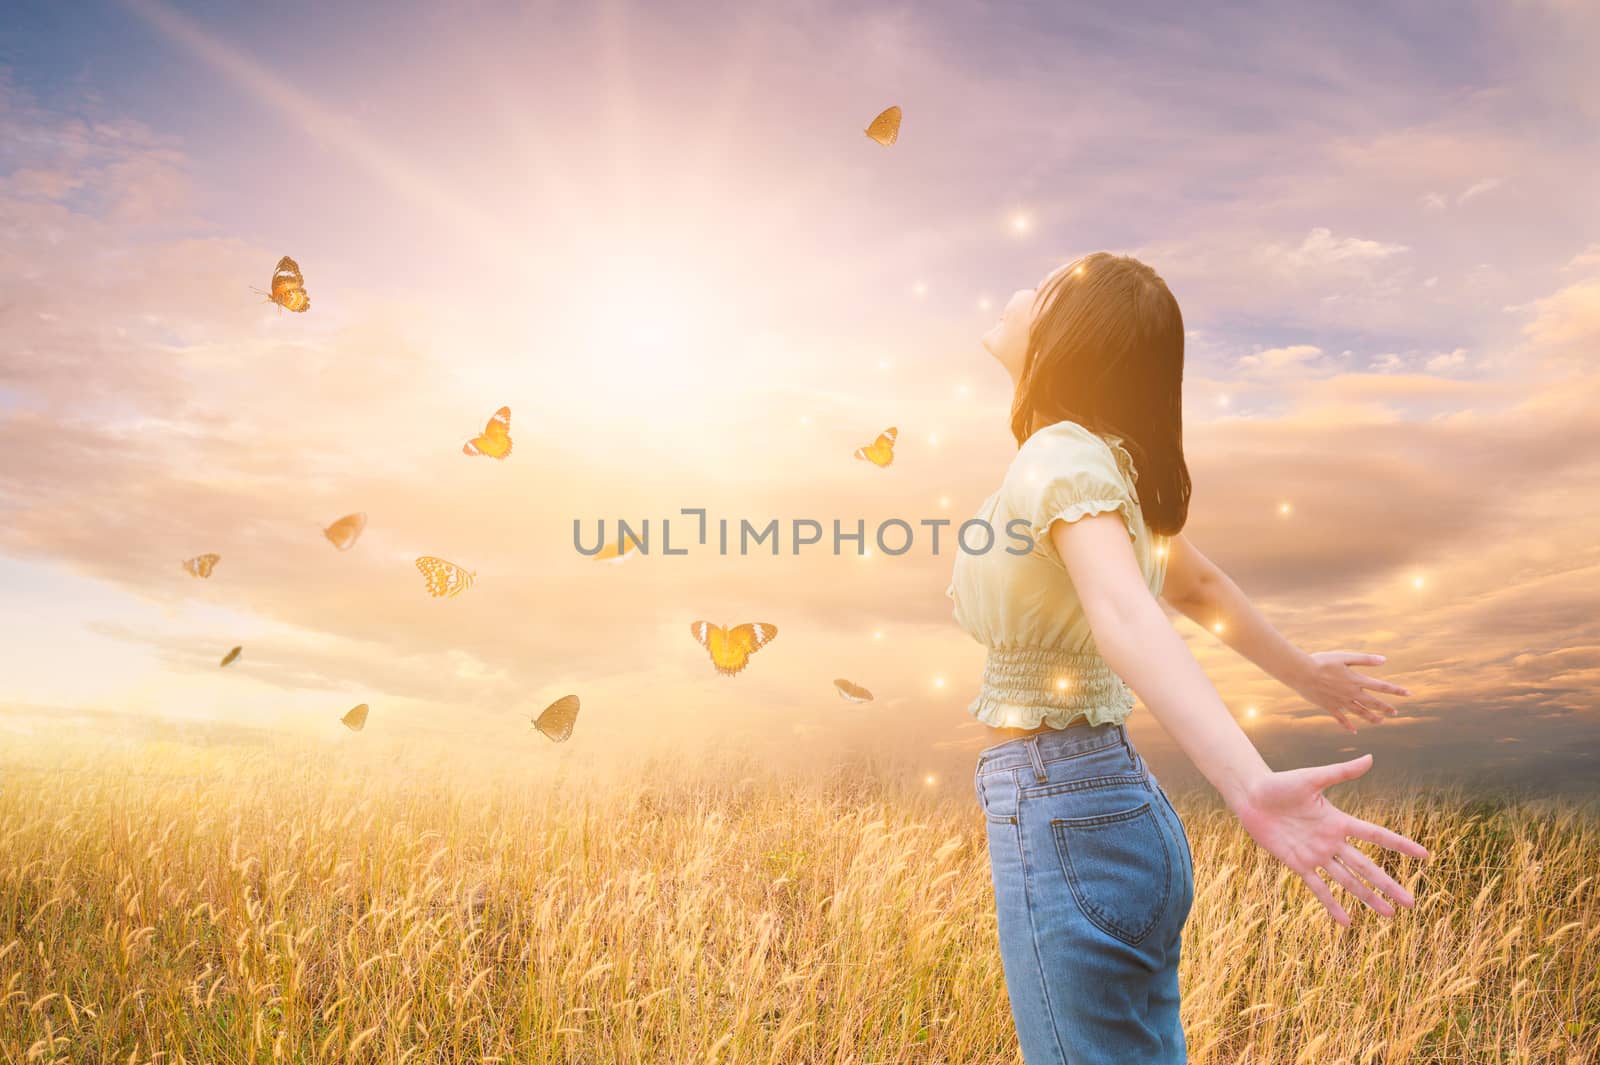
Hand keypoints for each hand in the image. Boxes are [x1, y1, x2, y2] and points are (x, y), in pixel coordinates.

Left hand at [1229, 753, 1429, 925]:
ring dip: (1368, 898)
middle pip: (1367, 866)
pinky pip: (1318, 888)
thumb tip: (1370, 757)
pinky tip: (1347, 922)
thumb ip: (1341, 773)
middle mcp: (1332, 841)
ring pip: (1348, 881)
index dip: (1400, 845)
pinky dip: (1332, 905)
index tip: (1425, 856)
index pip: (1377, 835)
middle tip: (1411, 903)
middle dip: (1388, 884)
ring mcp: (1316, 855)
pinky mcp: (1297, 864)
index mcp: (1339, 821)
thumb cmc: (1280, 783)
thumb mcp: (1312, 778)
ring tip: (1389, 915)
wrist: (1251, 796)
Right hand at [1293, 650, 1411, 732]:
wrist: (1301, 672)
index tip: (1408, 694)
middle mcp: (1351, 693)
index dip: (1395, 690)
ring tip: (1380, 722)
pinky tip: (1354, 731)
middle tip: (1395, 712)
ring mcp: (1340, 701)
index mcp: (1356, 679)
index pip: (1381, 686)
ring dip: (1371, 717)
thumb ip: (1365, 659)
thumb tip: (1384, 660)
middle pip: (1372, 702)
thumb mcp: (1344, 656)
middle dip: (1385, 707)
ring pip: (1359, 712)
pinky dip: (1348, 725)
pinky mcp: (1329, 707)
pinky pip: (1341, 718)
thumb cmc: (1322, 661)